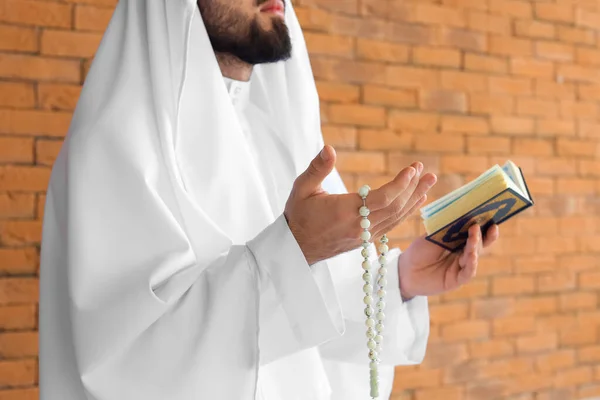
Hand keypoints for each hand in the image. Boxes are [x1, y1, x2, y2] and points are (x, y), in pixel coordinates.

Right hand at [284, 145, 436, 264]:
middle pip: (395, 207)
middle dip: (412, 188)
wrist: (295, 248)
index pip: (382, 198)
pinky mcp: (365, 240)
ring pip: (396, 217)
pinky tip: (415, 201)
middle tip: (425, 171)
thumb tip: (329, 148)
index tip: (412, 170)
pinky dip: (406, 212)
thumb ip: (317, 168)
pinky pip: (391, 225)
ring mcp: (364, 235)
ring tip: (428, 182)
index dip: (400, 184)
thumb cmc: (298, 216)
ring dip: (414, 199)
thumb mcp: (302, 188)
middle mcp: (359, 226)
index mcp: (345, 212)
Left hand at [397, 223, 499, 299]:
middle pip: (479, 244)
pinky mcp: (456, 280)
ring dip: (475, 245)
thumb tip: (462, 211)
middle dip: (484, 234)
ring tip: (475, 234)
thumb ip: (447, 228)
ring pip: (473, 256)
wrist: (405, 270)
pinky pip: (468, 272)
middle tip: (487, 225)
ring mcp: (461, 267)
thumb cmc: (419, 251)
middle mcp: (463, 254)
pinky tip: (472, 255)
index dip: (483, 225)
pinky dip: (471, 263)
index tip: (489, 215)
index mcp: (458, 241)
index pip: (474, 232)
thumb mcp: (432, 236)